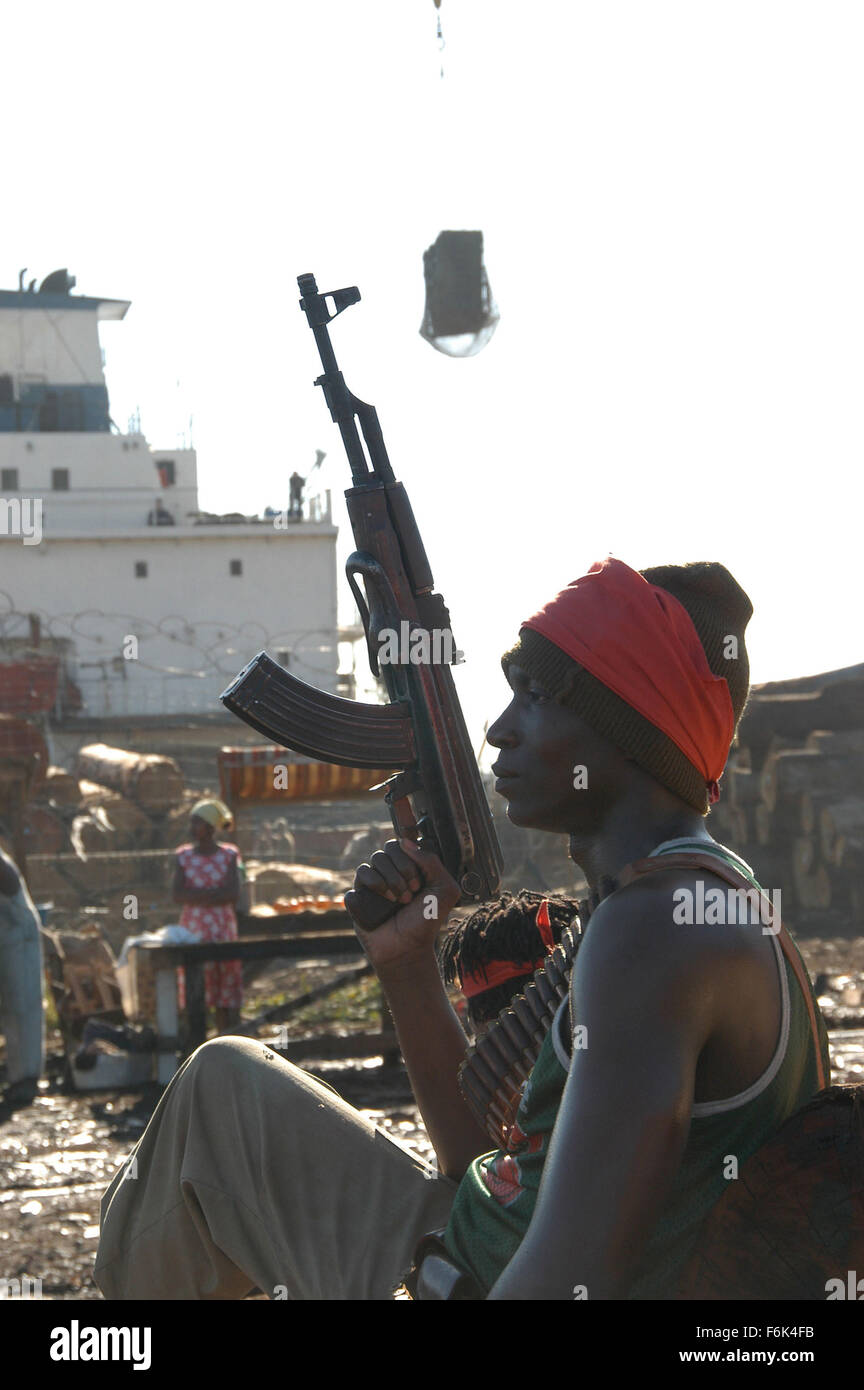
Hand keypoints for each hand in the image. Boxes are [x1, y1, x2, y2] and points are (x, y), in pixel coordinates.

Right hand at [345, 838, 459, 975]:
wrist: (408, 949)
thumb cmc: (426, 920)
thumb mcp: (444, 889)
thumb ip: (432, 861)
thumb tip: (405, 842)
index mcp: (408, 867)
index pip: (401, 844)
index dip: (408, 859)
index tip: (418, 883)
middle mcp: (389, 872)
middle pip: (386, 851)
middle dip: (400, 871)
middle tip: (410, 893)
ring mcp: (373, 884)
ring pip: (371, 863)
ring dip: (387, 881)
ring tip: (397, 901)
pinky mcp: (358, 897)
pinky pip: (358, 880)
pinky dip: (370, 887)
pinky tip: (381, 903)